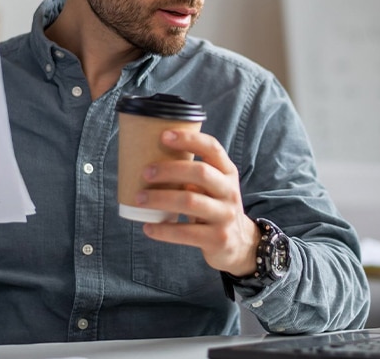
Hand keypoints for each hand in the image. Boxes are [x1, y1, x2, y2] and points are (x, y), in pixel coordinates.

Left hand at [136, 129, 259, 276]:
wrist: (240, 243)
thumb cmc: (215, 207)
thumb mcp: (214, 186)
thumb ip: (193, 174)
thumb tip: (150, 160)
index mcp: (227, 172)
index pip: (212, 148)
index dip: (189, 139)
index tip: (164, 136)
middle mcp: (229, 191)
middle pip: (200, 173)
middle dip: (169, 170)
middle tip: (145, 172)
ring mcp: (225, 216)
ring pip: (190, 201)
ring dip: (160, 198)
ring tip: (139, 199)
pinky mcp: (218, 238)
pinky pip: (186, 232)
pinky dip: (163, 230)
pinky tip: (148, 227)